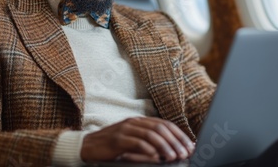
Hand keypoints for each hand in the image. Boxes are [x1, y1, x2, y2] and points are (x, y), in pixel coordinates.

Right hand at [80, 117, 194, 162]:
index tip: (189, 146)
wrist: (87, 146)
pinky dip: (148, 149)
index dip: (179, 135)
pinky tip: (156, 156)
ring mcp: (125, 129)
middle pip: (160, 128)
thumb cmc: (112, 146)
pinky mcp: (117, 139)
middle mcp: (134, 122)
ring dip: (165, 146)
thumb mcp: (132, 142)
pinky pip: (136, 142)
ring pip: (151, 134)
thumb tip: (170, 151)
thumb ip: (149, 143)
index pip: (165, 124)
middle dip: (175, 141)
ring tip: (173, 156)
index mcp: (140, 121)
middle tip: (185, 153)